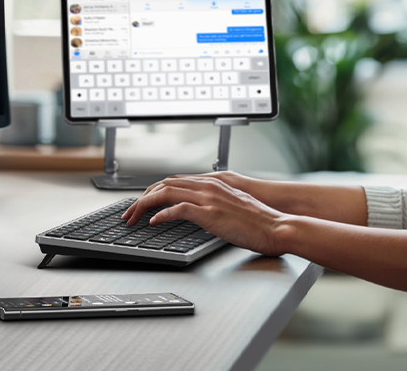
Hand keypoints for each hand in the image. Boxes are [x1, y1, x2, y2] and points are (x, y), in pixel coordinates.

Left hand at [121, 175, 292, 256]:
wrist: (276, 226)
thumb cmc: (259, 220)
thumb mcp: (233, 206)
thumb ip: (216, 204)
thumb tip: (201, 212)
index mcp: (213, 183)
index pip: (174, 181)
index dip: (154, 191)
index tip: (142, 204)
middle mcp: (208, 186)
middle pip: (164, 184)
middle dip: (142, 198)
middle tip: (129, 213)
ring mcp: (208, 198)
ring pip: (166, 193)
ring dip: (145, 205)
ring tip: (133, 218)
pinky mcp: (209, 212)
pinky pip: (178, 209)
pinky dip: (161, 215)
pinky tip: (153, 223)